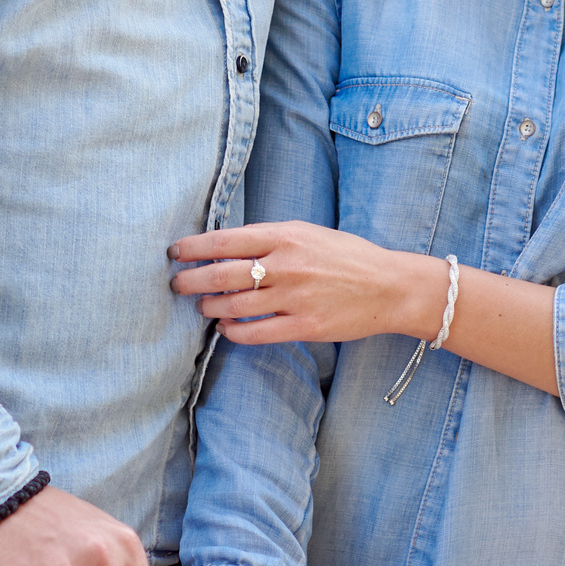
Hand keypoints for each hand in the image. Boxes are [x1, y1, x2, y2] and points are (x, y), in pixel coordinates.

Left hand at [169, 222, 444, 346]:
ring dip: (210, 306)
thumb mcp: (309, 233)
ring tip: (202, 306)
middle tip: (176, 284)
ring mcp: (293, 297)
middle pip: (222, 274)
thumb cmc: (348, 256)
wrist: (389, 286)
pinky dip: (233, 330)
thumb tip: (229, 245)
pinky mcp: (302, 326)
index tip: (175, 252)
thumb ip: (272, 238)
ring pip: (234, 305)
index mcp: (286, 235)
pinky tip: (226, 327)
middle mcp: (286, 265)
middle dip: (191, 281)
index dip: (194, 248)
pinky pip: (255, 332)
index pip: (226, 240)